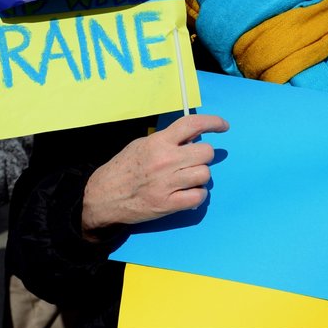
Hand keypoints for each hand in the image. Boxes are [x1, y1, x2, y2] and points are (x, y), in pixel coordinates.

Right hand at [81, 114, 228, 238]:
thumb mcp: (142, 144)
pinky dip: (197, 195)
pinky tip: (188, 193)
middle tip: (193, 160)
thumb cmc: (124, 168)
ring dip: (200, 176)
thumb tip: (192, 138)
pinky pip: (199, 197)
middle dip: (203, 156)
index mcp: (159, 142)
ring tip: (187, 178)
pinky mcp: (168, 204)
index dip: (213, 122)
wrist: (104, 196)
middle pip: (206, 152)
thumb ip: (167, 140)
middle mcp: (166, 160)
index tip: (223, 126)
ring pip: (205, 174)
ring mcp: (168, 183)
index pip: (193, 124)